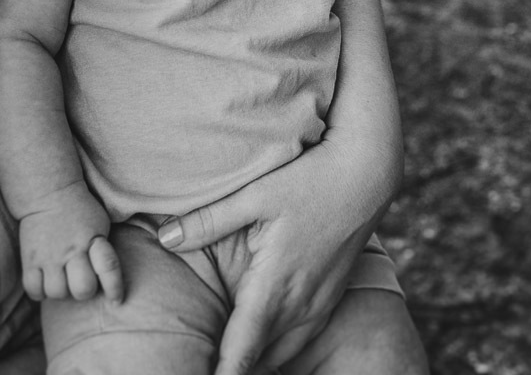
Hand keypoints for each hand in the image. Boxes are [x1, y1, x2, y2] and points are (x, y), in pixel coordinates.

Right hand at [19, 182, 123, 303]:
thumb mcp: (99, 224)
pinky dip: (40, 291)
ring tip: (62, 279)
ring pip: (57, 293)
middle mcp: (71, 250)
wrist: (49, 192)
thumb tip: (108, 281)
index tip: (116, 299)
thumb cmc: (80, 210)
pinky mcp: (30, 259)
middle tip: (81, 281)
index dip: (115, 288)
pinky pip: (33, 290)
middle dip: (84, 290)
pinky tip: (46, 281)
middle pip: (83, 289)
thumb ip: (104, 251)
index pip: (108, 268)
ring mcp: (49, 256)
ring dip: (62, 291)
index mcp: (92, 240)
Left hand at [157, 130, 392, 374]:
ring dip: (255, 360)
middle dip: (233, 370)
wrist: (366, 176)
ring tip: (229, 364)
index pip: (240, 354)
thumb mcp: (254, 194)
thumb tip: (165, 238)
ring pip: (280, 354)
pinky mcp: (330, 298)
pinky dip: (278, 348)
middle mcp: (298, 306)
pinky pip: (299, 339)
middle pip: (258, 361)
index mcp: (274, 287)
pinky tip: (263, 342)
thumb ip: (208, 220)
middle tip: (202, 368)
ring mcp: (318, 305)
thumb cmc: (309, 180)